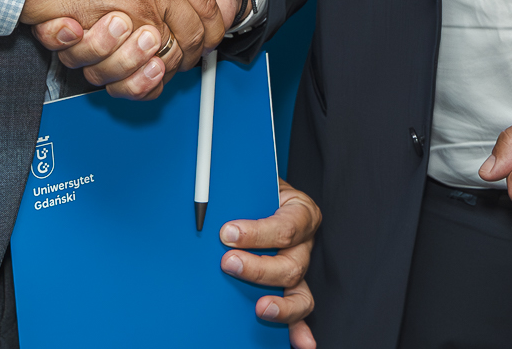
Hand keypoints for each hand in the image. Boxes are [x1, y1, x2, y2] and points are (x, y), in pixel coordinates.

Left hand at [219, 178, 320, 347]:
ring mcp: (300, 269)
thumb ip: (240, 189)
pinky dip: (299, 330)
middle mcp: (304, 244)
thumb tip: (207, 195)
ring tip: (261, 308)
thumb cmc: (257, 188)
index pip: (285, 227)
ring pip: (300, 295)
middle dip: (258, 268)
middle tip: (228, 263)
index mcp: (299, 213)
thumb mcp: (254, 180)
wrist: (266, 192)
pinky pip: (300, 313)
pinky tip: (300, 343)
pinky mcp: (294, 289)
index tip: (227, 233)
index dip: (257, 233)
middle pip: (291, 265)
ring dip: (281, 306)